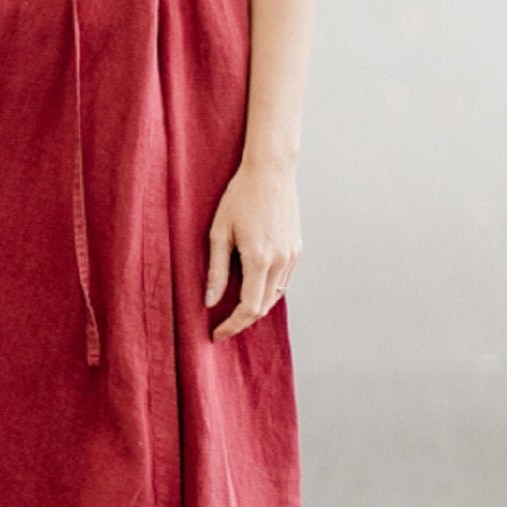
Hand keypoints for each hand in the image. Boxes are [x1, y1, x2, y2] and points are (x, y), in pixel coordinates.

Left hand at [204, 158, 300, 340]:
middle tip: (222, 326)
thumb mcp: (219, 232)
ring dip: (255, 307)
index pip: (248, 308)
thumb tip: (210, 302)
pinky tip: (253, 289)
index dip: (232, 325)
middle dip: (242, 321)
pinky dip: (267, 292)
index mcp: (259, 259)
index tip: (217, 334)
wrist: (270, 172)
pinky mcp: (297, 251)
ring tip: (234, 310)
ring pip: (275, 297)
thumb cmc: (239, 198)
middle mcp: (280, 262)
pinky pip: (283, 283)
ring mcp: (292, 257)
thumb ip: (216, 270)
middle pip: (263, 308)